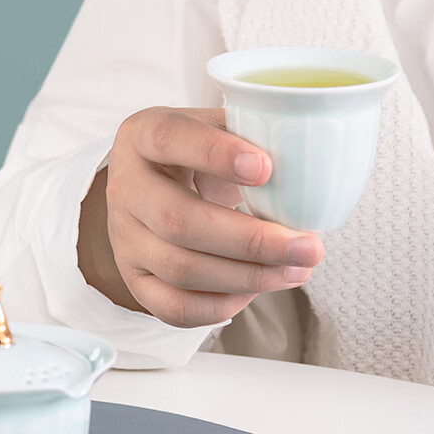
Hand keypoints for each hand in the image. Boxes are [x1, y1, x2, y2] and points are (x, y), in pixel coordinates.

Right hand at [78, 107, 323, 327]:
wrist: (149, 183)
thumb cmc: (194, 152)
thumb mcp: (214, 125)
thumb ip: (251, 132)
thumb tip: (309, 164)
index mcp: (141, 136)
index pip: (169, 138)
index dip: (214, 153)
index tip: (267, 168)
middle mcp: (125, 188)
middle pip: (178, 221)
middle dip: (251, 241)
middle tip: (307, 247)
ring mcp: (124, 238)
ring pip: (179, 269)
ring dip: (247, 277)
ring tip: (296, 271)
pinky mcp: (134, 278)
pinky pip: (172, 307)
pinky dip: (220, 305)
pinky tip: (255, 290)